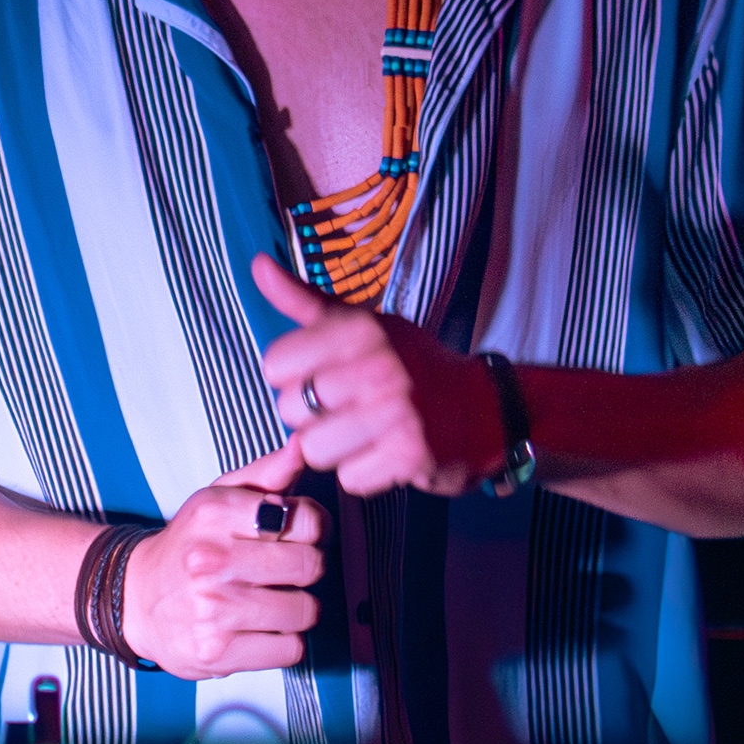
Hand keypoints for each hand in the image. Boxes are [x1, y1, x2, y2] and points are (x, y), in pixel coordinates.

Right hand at [116, 446, 322, 678]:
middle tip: (282, 571)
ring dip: (295, 609)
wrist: (132, 598)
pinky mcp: (216, 652)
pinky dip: (281, 642)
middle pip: (311, 565)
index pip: (307, 519)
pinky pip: (290, 649)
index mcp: (214, 514)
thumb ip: (265, 474)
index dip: (313, 528)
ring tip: (267, 600)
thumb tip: (303, 447)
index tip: (295, 535)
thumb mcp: (217, 500)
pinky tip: (257, 628)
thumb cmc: (187, 546)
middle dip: (305, 569)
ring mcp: (213, 609)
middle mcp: (210, 561)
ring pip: (305, 611)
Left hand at [251, 253, 507, 497]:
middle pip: (291, 410)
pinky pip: (348, 478)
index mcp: (361, 329)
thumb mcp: (363, 325)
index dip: (292, 377)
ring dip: (333, 449)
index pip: (274, 364)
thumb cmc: (412, 366)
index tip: (320, 376)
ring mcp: (396, 412)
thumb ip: (305, 302)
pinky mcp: (410, 455)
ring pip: (314, 449)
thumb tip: (257, 265)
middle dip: (311, 417)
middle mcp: (378, 366)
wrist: (485, 409)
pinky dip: (363, 473)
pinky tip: (384, 452)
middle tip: (345, 409)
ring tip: (362, 433)